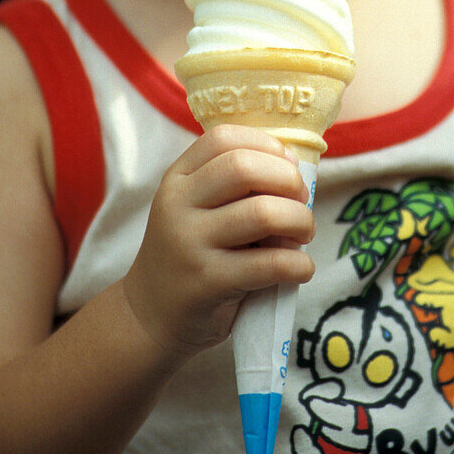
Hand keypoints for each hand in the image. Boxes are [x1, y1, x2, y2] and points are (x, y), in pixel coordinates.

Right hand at [122, 125, 314, 363]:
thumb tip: (296, 171)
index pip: (223, 138)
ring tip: (303, 234)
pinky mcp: (207, 282)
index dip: (267, 145)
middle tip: (301, 202)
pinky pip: (269, 264)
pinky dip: (298, 264)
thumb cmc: (191, 253)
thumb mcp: (197, 209)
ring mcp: (189, 243)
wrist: (150, 315)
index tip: (289, 166)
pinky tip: (300, 267)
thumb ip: (234, 186)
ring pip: (262, 213)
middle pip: (244, 168)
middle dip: (288, 181)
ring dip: (300, 221)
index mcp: (178, 178)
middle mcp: (178, 204)